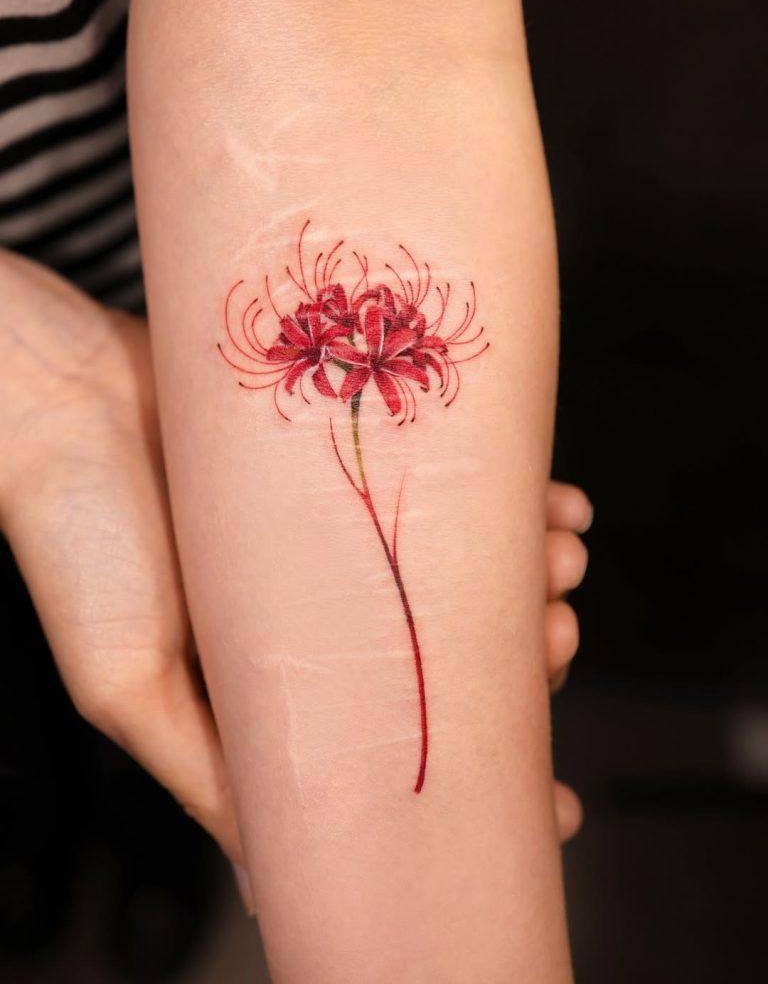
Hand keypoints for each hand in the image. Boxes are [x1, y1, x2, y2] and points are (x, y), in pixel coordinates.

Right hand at [0, 250, 589, 882]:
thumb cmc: (79, 542)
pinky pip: (457, 483)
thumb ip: (213, 778)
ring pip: (469, 574)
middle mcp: (324, 615)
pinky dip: (519, 499)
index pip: (402, 746)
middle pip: (454, 658)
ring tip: (563, 565)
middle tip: (556, 642)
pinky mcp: (352, 463)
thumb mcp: (131, 685)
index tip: (553, 803)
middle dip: (527, 660)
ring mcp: (345, 538)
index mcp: (278, 683)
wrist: (61, 399)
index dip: (484, 777)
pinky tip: (561, 506)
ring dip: (533, 576)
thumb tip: (282, 880)